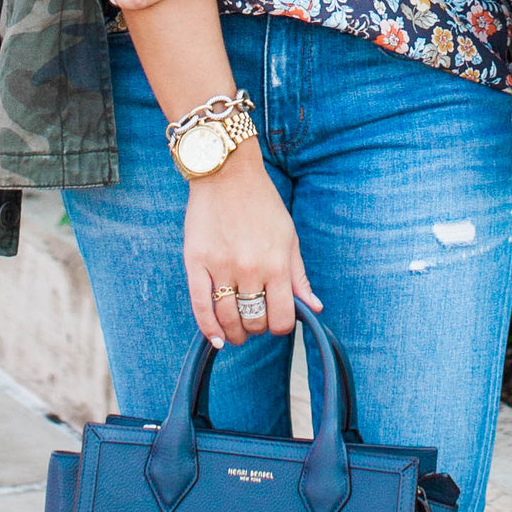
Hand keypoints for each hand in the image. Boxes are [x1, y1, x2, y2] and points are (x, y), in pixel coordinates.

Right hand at [185, 152, 320, 345]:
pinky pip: (200, 305)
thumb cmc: (262, 204)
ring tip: (236, 332)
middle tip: (254, 321)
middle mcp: (249, 268)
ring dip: (234, 333)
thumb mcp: (289, 237)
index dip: (280, 327)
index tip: (276, 322)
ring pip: (227, 318)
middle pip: (254, 320)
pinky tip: (216, 338)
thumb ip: (299, 276)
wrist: (227, 173)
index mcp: (276, 263)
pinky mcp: (195, 262)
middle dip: (256, 328)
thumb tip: (315, 308)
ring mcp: (221, 266)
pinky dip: (208, 328)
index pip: (281, 317)